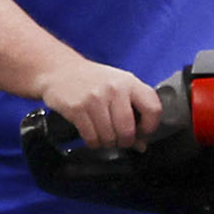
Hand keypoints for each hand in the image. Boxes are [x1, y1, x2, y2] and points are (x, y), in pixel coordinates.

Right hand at [39, 58, 163, 150]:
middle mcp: (114, 89)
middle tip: (121, 141)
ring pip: (109, 137)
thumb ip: (133, 111)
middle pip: (128, 130)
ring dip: (108, 143)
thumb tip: (141, 143)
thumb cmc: (92, 80)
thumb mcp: (117, 88)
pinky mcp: (78, 108)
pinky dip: (94, 143)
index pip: (153, 109)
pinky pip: (92, 137)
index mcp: (130, 82)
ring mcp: (95, 98)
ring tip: (105, 137)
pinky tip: (93, 136)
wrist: (60, 70)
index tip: (143, 133)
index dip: (150, 127)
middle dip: (125, 141)